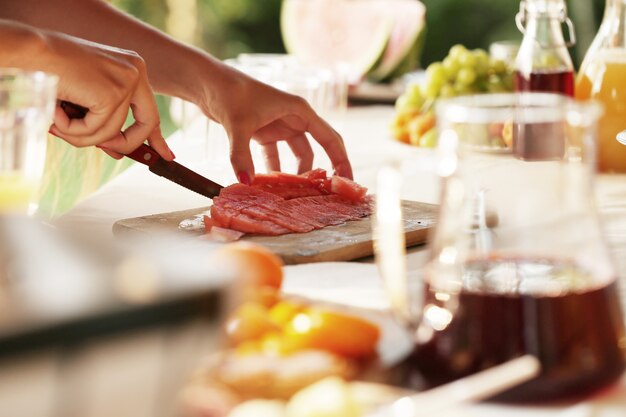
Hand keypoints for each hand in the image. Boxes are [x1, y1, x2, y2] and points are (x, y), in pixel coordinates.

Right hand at [43, 33, 172, 159]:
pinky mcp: (112, 94)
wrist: (32, 52)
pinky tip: (57, 112)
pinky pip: (96, 131)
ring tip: (59, 120)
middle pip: (146, 123)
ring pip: (112, 133)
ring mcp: (126, 82)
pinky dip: (73, 130)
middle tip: (112, 154)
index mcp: (131, 68)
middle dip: (129, 144)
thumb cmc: (52, 71)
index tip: (166, 155)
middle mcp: (135, 71)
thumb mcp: (88, 96)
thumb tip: (117, 149)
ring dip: (81, 135)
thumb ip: (105, 118)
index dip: (156, 136)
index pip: (150, 108)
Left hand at [200, 66, 351, 182]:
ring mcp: (278, 126)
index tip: (346, 180)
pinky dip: (272, 170)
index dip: (341, 159)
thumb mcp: (239, 124)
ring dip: (292, 174)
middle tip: (322, 195)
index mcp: (299, 110)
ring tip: (292, 195)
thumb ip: (242, 155)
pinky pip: (274, 157)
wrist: (207, 83)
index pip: (329, 137)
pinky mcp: (262, 132)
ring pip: (294, 156)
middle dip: (318, 171)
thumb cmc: (230, 93)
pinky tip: (267, 186)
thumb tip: (246, 182)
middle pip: (314, 149)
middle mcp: (293, 118)